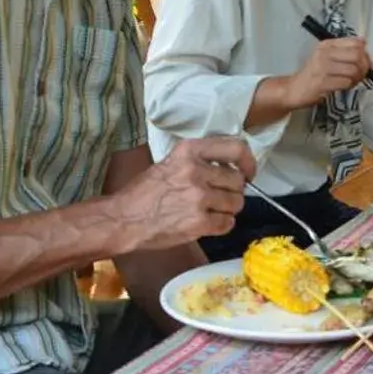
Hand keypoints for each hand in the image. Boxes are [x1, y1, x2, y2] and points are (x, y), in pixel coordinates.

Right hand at [112, 137, 252, 249]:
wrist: (124, 219)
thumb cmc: (144, 192)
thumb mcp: (170, 162)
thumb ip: (199, 160)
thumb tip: (231, 168)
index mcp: (189, 151)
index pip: (236, 148)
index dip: (248, 162)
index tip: (248, 172)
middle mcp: (196, 171)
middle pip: (238, 181)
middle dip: (233, 191)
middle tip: (220, 197)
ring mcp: (198, 197)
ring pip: (236, 203)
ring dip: (228, 209)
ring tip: (210, 210)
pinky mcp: (199, 222)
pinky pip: (227, 223)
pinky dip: (222, 225)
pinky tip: (207, 223)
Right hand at [288, 38, 371, 108]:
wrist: (294, 89)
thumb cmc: (313, 73)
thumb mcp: (327, 56)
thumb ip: (345, 50)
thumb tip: (365, 45)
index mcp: (327, 44)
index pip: (355, 42)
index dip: (365, 53)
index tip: (365, 62)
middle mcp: (325, 53)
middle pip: (357, 56)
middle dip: (364, 67)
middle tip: (362, 74)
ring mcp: (323, 68)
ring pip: (353, 70)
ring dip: (356, 78)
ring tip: (351, 81)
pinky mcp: (323, 83)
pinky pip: (346, 83)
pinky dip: (349, 86)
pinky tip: (344, 87)